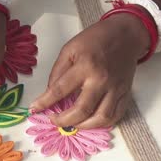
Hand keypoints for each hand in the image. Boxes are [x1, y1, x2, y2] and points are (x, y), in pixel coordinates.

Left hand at [30, 13, 149, 128]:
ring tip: (72, 124)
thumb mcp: (70, 49)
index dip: (45, 102)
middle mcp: (101, 80)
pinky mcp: (125, 93)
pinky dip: (102, 124)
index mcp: (85, 66)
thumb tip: (49, 92)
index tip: (35, 109)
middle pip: (81, 110)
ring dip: (84, 126)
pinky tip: (90, 122)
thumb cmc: (96, 39)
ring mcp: (115, 88)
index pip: (60, 90)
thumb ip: (58, 71)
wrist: (125, 35)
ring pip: (101, 118)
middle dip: (64, 120)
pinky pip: (115, 116)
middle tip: (54, 120)